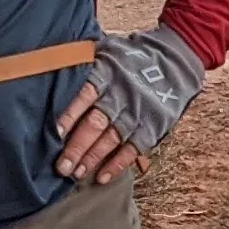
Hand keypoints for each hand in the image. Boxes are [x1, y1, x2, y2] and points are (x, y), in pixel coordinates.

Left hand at [58, 24, 204, 187]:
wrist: (176, 58)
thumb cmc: (132, 56)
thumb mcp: (108, 50)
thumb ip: (84, 60)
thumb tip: (51, 69)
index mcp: (107, 74)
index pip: (85, 96)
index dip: (69, 115)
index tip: (53, 133)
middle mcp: (121, 95)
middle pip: (95, 123)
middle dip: (77, 146)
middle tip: (61, 166)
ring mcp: (138, 113)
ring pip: (111, 139)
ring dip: (92, 158)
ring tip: (76, 173)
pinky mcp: (152, 127)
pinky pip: (133, 149)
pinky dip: (118, 164)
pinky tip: (102, 178)